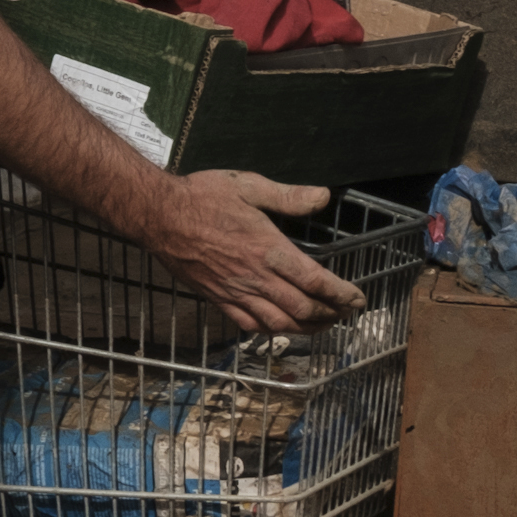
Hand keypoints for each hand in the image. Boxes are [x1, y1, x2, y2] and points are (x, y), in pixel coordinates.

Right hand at [142, 170, 365, 335]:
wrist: (159, 216)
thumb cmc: (202, 196)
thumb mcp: (250, 186)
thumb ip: (289, 196)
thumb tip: (323, 196)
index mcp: (269, 250)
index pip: (316, 281)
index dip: (341, 294)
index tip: (358, 298)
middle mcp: (256, 277)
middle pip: (303, 308)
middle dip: (331, 314)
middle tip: (346, 313)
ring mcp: (236, 292)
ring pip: (280, 323)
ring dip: (307, 328)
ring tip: (324, 324)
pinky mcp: (218, 299)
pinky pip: (251, 325)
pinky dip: (273, 330)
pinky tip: (282, 327)